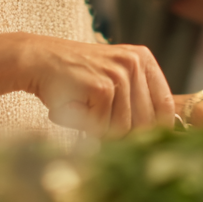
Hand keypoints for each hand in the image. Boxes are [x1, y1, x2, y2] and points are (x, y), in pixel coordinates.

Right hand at [20, 37, 173, 136]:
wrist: (38, 61)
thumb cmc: (75, 77)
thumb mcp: (112, 78)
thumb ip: (136, 100)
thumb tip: (160, 139)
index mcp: (143, 59)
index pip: (165, 107)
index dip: (156, 130)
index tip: (143, 142)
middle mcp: (134, 63)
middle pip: (145, 123)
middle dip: (122, 134)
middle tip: (99, 125)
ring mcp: (118, 74)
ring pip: (123, 129)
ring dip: (99, 130)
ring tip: (83, 110)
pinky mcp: (101, 87)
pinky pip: (102, 127)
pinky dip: (84, 126)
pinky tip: (72, 107)